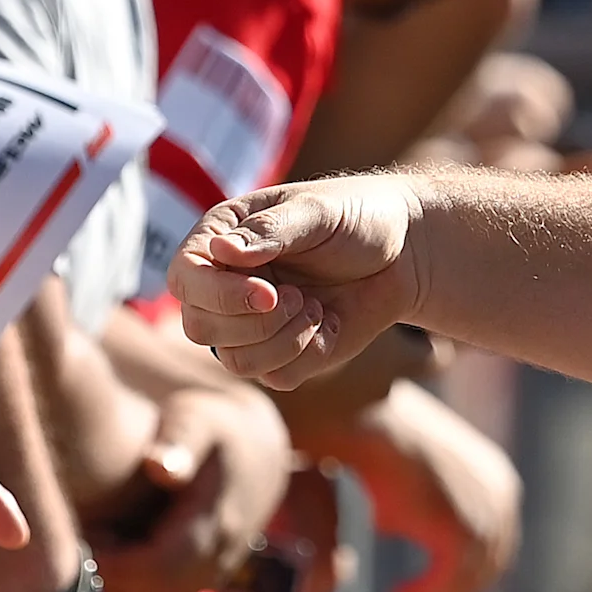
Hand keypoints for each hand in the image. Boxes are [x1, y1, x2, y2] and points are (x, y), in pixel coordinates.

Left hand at [90, 386, 292, 591]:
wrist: (257, 447)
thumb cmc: (216, 425)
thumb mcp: (198, 418)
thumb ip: (180, 439)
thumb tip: (160, 467)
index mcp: (213, 526)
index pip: (154, 570)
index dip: (110, 561)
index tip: (80, 530)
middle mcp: (216, 561)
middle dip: (106, 573)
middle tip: (76, 535)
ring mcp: (211, 575)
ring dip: (114, 583)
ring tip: (90, 539)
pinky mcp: (201, 578)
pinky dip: (127, 586)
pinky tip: (108, 549)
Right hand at [170, 177, 427, 388]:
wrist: (404, 254)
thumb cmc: (358, 217)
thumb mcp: (318, 214)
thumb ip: (270, 232)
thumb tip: (218, 251)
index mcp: (221, 238)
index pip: (186, 278)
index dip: (219, 294)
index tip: (270, 293)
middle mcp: (226, 283)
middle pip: (199, 327)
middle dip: (255, 322)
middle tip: (301, 296)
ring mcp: (249, 323)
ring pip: (235, 359)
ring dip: (283, 339)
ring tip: (315, 306)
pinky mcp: (280, 354)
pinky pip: (274, 377)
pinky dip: (307, 353)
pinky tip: (328, 323)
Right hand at [320, 381, 520, 591]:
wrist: (368, 421)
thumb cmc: (373, 441)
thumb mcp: (402, 475)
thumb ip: (410, 501)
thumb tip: (390, 526)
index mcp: (499, 482)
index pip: (495, 543)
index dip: (464, 570)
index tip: (430, 582)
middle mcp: (502, 496)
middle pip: (489, 565)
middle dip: (453, 587)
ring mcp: (486, 514)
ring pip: (468, 578)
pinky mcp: (460, 531)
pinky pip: (447, 580)